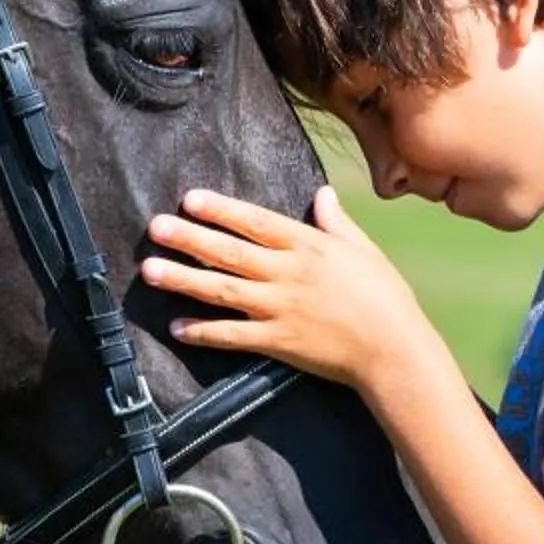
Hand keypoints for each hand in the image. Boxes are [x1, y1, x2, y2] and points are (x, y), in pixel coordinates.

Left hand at [140, 185, 445, 396]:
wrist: (394, 351)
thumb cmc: (385, 297)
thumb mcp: (362, 251)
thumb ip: (335, 222)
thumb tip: (321, 193)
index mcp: (309, 247)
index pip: (256, 222)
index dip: (221, 209)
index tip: (189, 199)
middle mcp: (289, 274)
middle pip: (230, 253)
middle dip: (189, 239)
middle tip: (154, 227)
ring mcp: (281, 309)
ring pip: (223, 291)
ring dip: (183, 280)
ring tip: (149, 271)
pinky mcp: (278, 342)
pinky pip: (233, 336)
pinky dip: (204, 332)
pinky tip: (176, 326)